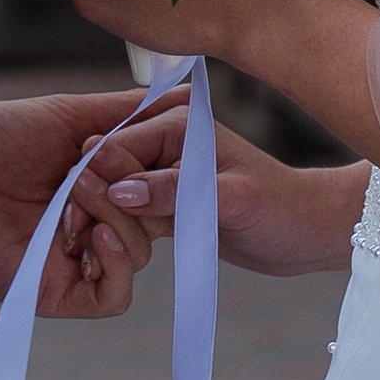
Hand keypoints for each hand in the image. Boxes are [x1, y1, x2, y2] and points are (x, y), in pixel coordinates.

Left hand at [0, 87, 188, 317]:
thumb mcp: (69, 116)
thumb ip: (127, 113)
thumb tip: (187, 94)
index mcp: (99, 186)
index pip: (158, 188)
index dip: (160, 170)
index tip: (146, 145)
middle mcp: (92, 223)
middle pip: (155, 223)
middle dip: (134, 191)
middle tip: (90, 170)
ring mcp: (76, 259)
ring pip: (138, 255)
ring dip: (116, 218)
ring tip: (76, 195)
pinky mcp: (58, 291)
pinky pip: (114, 297)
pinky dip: (115, 266)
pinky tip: (94, 237)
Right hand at [84, 115, 370, 279]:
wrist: (306, 231)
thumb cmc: (279, 209)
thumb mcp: (229, 200)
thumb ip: (174, 192)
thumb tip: (117, 192)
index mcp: (177, 125)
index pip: (117, 147)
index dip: (92, 180)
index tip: (73, 214)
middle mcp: (166, 142)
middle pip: (109, 170)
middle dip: (92, 201)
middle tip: (75, 238)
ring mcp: (165, 173)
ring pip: (115, 195)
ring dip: (102, 220)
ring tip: (84, 250)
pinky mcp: (167, 202)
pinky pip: (130, 214)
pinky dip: (120, 232)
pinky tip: (105, 254)